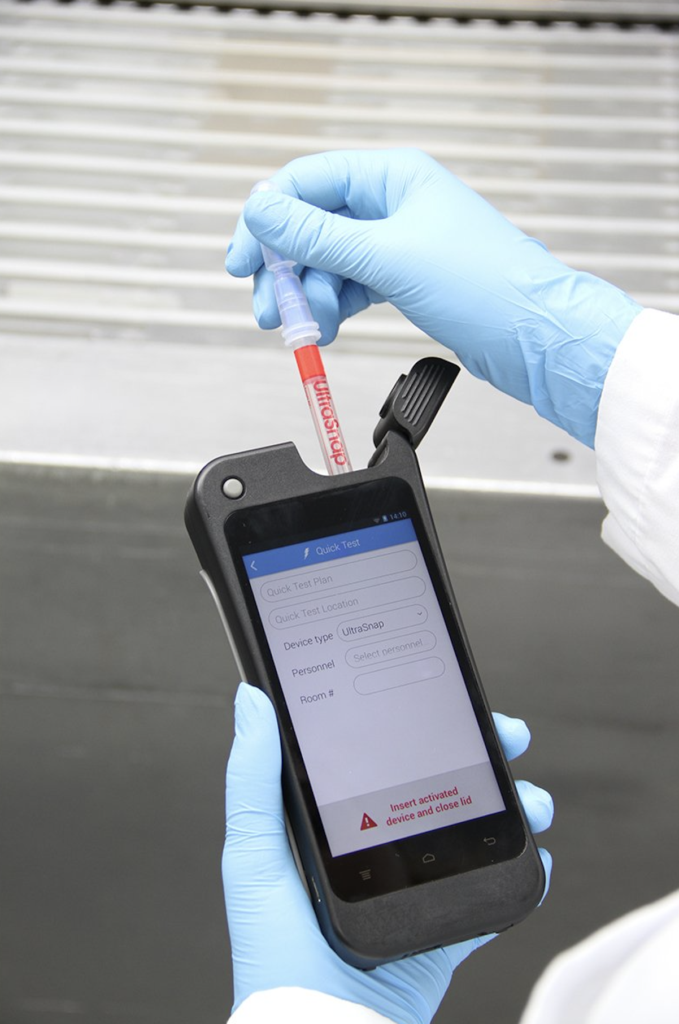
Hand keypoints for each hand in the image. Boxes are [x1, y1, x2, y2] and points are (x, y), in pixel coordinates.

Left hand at [223, 683, 552, 1023]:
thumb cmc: (275, 952)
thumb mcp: (255, 854)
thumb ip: (254, 778)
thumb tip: (253, 701)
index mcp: (340, 822)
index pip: (389, 756)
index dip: (425, 726)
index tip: (453, 703)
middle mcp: (382, 849)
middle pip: (443, 784)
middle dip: (483, 756)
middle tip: (507, 739)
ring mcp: (417, 890)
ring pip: (476, 832)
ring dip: (514, 808)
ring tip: (531, 804)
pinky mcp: (444, 931)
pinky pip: (493, 895)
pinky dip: (522, 872)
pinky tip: (537, 854)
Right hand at [227, 149, 640, 446]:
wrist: (534, 338)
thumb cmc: (484, 285)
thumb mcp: (386, 256)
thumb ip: (317, 236)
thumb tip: (261, 208)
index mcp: (392, 176)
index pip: (307, 182)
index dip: (267, 221)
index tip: (242, 261)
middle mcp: (394, 203)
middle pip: (313, 227)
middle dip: (286, 270)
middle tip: (270, 309)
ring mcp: (400, 243)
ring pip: (330, 262)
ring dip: (310, 296)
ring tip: (304, 329)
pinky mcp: (407, 279)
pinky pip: (352, 286)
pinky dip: (334, 308)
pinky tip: (325, 329)